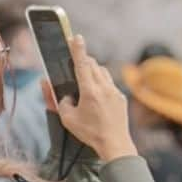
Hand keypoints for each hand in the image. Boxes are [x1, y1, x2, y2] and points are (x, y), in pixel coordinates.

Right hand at [44, 35, 136, 162]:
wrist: (115, 144)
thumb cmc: (90, 133)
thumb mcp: (68, 119)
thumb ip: (61, 102)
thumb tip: (60, 92)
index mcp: (90, 91)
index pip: (82, 64)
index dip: (78, 49)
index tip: (75, 37)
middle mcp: (104, 87)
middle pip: (93, 64)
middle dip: (84, 61)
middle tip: (75, 63)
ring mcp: (114, 91)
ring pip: (103, 72)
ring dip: (93, 71)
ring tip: (85, 81)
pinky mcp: (121, 96)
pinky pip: (110, 83)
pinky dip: (102, 83)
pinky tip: (97, 95)